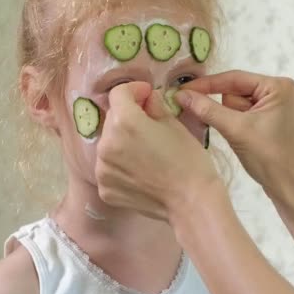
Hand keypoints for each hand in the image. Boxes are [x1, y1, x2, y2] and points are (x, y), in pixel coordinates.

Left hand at [95, 82, 219, 220]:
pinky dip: (120, 165)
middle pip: (112, 119)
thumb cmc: (189, 161)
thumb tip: (147, 99)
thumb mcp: (174, 125)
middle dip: (128, 116)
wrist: (191, 202)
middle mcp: (106, 144)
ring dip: (122, 141)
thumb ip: (154, 106)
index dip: (134, 90)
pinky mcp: (105, 188)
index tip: (147, 96)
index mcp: (124, 122)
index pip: (118, 94)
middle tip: (149, 125)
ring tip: (144, 152)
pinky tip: (140, 171)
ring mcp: (102, 169)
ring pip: (108, 144)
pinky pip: (109, 168)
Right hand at [176, 70, 293, 195]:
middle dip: (224, 109)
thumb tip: (181, 95)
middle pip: (234, 92)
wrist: (289, 187)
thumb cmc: (269, 157)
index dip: (206, 85)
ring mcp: (273, 106)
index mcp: (278, 86)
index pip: (234, 78)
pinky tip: (238, 138)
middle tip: (222, 125)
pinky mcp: (268, 120)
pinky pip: (241, 115)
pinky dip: (232, 124)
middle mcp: (278, 91)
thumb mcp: (236, 130)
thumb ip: (207, 109)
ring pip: (235, 105)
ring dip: (228, 120)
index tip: (181, 90)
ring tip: (238, 137)